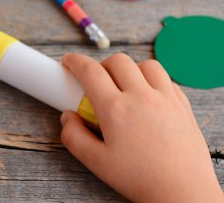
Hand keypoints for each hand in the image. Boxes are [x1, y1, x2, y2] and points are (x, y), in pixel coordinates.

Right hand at [60, 53, 222, 202]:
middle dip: (102, 65)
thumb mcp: (96, 163)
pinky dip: (153, 80)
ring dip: (130, 69)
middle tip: (97, 82)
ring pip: (146, 64)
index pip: (90, 71)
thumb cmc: (141, 179)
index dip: (75, 61)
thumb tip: (67, 117)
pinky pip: (167, 79)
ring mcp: (165, 98)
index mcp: (115, 109)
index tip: (69, 62)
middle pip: (118, 61)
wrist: (183, 192)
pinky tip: (147, 96)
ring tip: (124, 86)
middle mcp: (141, 97)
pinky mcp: (183, 105)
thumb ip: (74, 137)